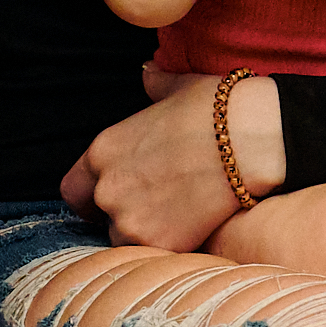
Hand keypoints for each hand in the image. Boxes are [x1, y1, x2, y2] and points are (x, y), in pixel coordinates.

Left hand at [56, 66, 281, 250]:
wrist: (251, 142)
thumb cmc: (216, 110)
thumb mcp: (177, 87)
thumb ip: (154, 85)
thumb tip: (148, 72)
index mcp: (103, 150)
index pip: (73, 189)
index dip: (91, 195)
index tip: (111, 197)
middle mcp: (108, 188)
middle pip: (100, 218)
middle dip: (122, 214)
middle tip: (156, 203)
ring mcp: (132, 221)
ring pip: (126, 240)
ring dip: (145, 232)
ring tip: (178, 213)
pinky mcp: (161, 244)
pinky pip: (155, 254)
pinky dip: (170, 245)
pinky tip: (192, 225)